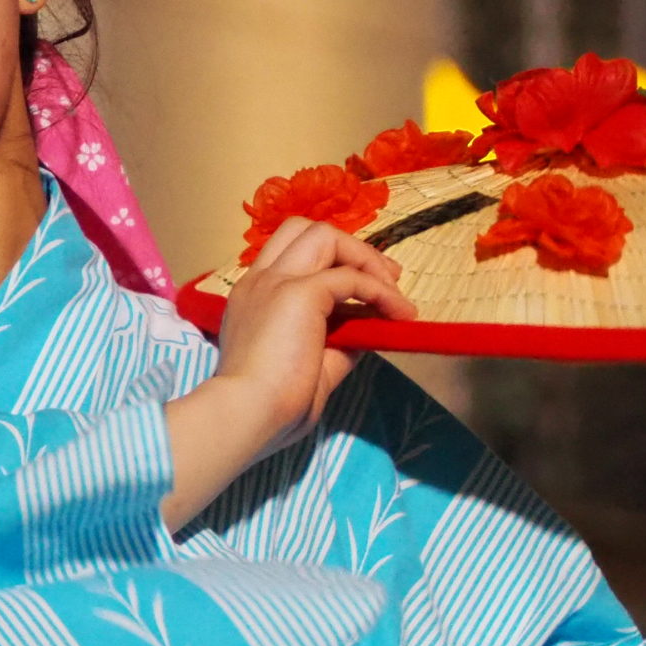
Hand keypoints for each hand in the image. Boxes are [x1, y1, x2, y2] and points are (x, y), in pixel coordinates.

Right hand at [165, 218, 413, 528]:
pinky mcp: (299, 293)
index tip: (362, 291)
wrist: (247, 415)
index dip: (331, 262)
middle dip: (350, 248)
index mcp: (254, 297)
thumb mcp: (311, 365)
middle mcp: (260, 280)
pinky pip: (351, 277)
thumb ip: (337, 341)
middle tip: (385, 279)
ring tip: (393, 294)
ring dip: (365, 259)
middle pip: (305, 229)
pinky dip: (380, 291)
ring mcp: (277, 282)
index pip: (291, 254)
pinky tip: (398, 315)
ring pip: (324, 235)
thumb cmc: (269, 405)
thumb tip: (370, 328)